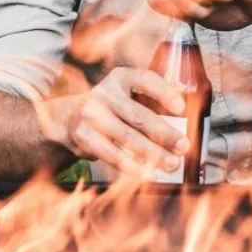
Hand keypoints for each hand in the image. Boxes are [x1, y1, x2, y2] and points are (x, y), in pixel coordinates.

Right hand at [35, 67, 190, 177]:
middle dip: (165, 134)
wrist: (69, 120)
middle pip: (139, 116)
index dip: (164, 92)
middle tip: (183, 146)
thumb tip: (181, 130)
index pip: (144, 80)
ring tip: (171, 164)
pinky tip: (148, 173)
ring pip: (128, 138)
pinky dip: (133, 166)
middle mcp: (104, 93)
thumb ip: (149, 105)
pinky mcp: (85, 136)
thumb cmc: (111, 110)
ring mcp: (91, 115)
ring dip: (153, 154)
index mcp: (120, 78)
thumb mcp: (126, 97)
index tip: (180, 107)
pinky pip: (112, 154)